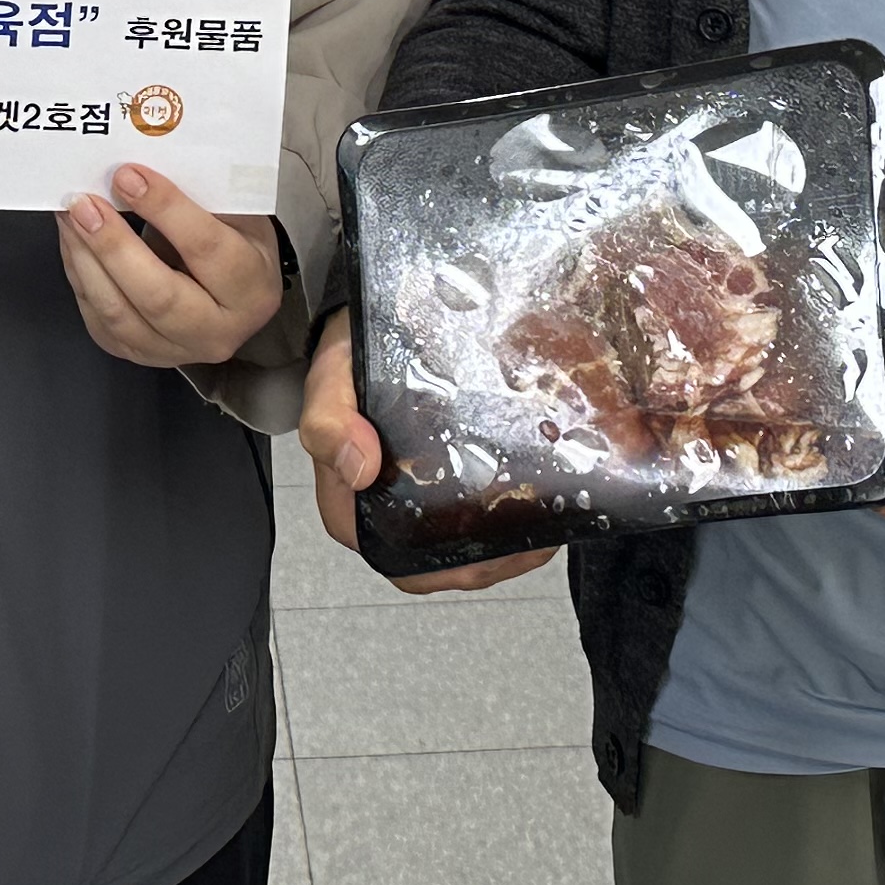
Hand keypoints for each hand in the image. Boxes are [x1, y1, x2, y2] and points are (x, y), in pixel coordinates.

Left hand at [57, 164, 284, 367]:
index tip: (128, 176)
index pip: (206, 248)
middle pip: (158, 295)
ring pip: (119, 314)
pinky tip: (73, 240)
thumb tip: (139, 169)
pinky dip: (80, 275)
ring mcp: (174, 350)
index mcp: (252, 290)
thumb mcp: (236, 214)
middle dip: (114, 245)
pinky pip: (99, 318)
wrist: (230, 292)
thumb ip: (197, 195)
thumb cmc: (234, 243)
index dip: (164, 209)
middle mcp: (217, 332)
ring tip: (70, 215)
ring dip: (86, 259)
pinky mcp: (137, 353)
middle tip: (85, 204)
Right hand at [298, 313, 556, 593]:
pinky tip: (548, 488)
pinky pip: (483, 504)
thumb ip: (330, 422)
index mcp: (354, 506)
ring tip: (555, 507)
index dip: (449, 566)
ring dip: (514, 533)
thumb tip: (359, 469)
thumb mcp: (329, 382)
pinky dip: (519, 505)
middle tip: (543, 526)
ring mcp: (422, 491)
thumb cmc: (346, 358)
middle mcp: (390, 509)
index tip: (499, 546)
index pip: (400, 561)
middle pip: (446, 560)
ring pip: (471, 537)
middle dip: (497, 555)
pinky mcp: (448, 469)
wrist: (369, 317)